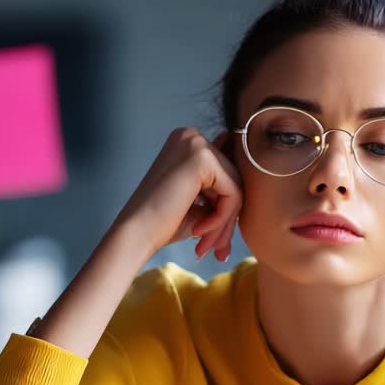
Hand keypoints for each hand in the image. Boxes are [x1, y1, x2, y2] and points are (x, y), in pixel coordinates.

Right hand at [118, 128, 242, 261]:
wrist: (136, 233)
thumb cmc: (164, 222)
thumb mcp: (201, 202)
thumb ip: (223, 189)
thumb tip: (248, 188)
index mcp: (188, 142)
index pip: (226, 173)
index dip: (224, 208)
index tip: (216, 238)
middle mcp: (192, 136)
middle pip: (233, 180)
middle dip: (225, 219)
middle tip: (213, 248)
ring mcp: (196, 144)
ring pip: (235, 188)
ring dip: (224, 223)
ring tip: (205, 245)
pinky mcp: (202, 158)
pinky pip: (232, 193)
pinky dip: (221, 219)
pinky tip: (198, 231)